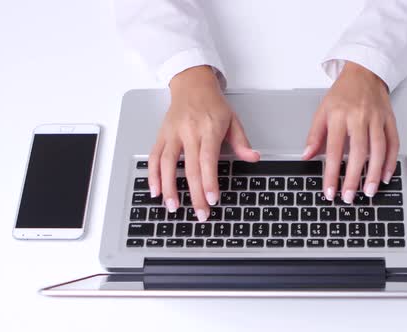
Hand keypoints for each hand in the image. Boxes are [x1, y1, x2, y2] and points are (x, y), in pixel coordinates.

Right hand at [148, 65, 259, 220]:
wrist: (192, 84)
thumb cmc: (213, 104)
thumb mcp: (234, 120)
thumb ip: (242, 142)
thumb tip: (253, 157)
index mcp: (208, 129)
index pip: (208, 159)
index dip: (209, 181)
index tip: (212, 199)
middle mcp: (188, 132)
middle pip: (190, 168)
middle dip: (195, 194)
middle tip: (200, 214)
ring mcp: (172, 134)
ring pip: (167, 164)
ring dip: (169, 188)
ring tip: (173, 207)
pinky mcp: (161, 135)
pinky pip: (153, 157)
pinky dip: (153, 175)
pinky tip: (156, 191)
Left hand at [303, 61, 398, 202]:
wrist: (364, 72)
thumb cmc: (342, 93)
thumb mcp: (322, 111)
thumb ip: (315, 135)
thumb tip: (307, 156)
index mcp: (339, 116)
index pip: (333, 150)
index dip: (331, 173)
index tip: (330, 191)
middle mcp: (359, 117)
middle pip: (358, 153)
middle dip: (354, 178)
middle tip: (349, 197)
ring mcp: (377, 119)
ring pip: (378, 150)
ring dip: (374, 173)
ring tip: (369, 191)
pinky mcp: (390, 120)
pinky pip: (393, 143)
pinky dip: (391, 161)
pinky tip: (386, 176)